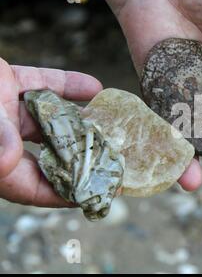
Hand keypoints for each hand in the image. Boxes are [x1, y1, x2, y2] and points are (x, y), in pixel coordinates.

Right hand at [0, 58, 102, 206]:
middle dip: (82, 157)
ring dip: (80, 119)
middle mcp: (0, 138)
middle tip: (116, 159)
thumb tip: (9, 160)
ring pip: (50, 118)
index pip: (32, 188)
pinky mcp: (5, 82)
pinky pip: (42, 84)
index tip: (98, 193)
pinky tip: (95, 88)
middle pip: (49, 154)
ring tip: (112, 123)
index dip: (65, 194)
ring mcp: (3, 110)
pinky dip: (67, 85)